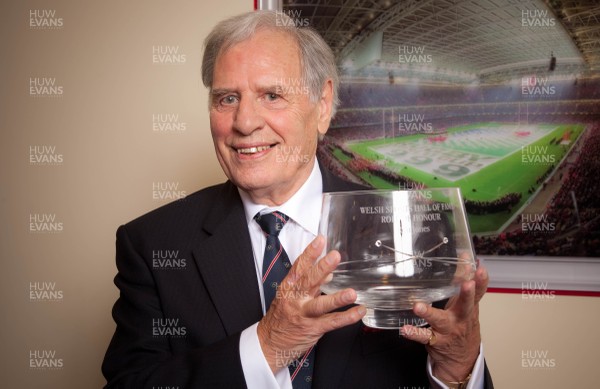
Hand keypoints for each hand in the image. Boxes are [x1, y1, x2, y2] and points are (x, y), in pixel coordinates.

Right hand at [257, 235, 365, 372]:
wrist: (270, 343)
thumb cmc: (281, 317)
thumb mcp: (291, 296)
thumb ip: (310, 283)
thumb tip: (328, 272)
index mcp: (289, 287)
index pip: (299, 267)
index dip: (310, 253)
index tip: (320, 240)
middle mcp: (295, 299)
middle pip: (309, 281)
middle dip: (322, 268)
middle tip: (335, 256)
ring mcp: (303, 315)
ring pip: (321, 305)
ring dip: (337, 298)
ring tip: (351, 292)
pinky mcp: (312, 329)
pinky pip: (331, 322)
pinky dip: (347, 317)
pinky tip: (359, 311)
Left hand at [400, 265, 488, 381]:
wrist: (462, 359)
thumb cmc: (462, 324)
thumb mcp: (466, 304)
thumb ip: (463, 280)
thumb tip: (465, 256)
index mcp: (469, 308)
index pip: (478, 293)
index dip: (481, 281)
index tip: (480, 269)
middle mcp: (460, 319)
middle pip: (466, 306)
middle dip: (467, 294)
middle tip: (467, 283)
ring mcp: (448, 330)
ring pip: (440, 321)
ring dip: (429, 313)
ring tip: (417, 306)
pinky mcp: (435, 341)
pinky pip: (424, 337)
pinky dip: (414, 333)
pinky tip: (405, 329)